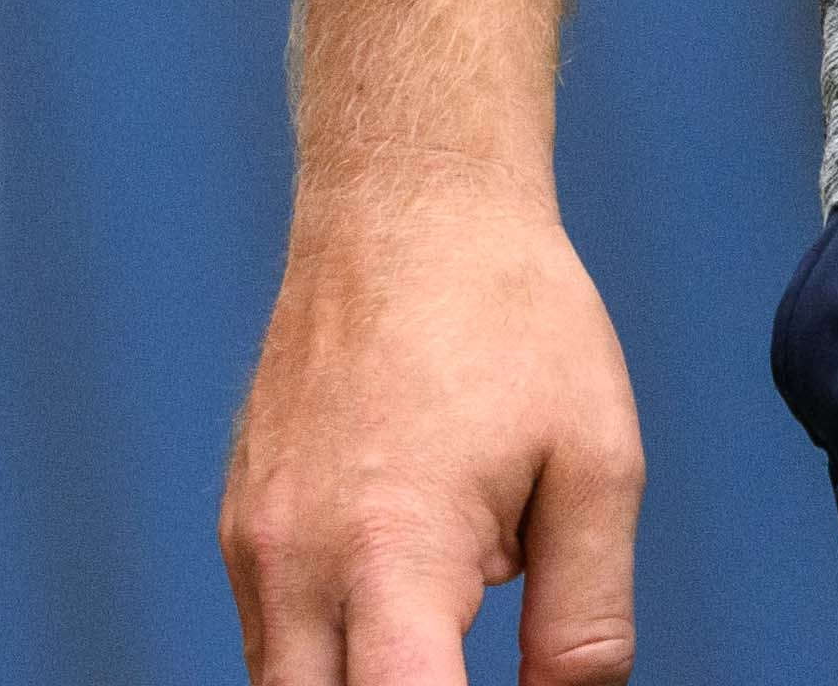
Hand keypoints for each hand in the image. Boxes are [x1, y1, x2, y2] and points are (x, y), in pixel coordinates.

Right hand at [221, 170, 643, 684]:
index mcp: (394, 549)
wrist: (405, 198)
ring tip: (438, 649)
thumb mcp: (597, 470)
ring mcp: (253, 534)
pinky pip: (269, 635)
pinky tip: (402, 619)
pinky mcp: (240, 513)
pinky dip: (326, 659)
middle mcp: (298, 553)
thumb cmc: (511, 317)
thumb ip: (588, 626)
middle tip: (459, 669)